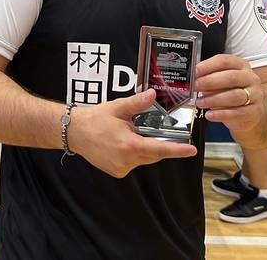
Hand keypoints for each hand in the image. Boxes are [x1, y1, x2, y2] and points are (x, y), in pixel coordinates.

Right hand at [67, 89, 196, 177]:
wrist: (74, 132)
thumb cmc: (94, 120)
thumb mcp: (117, 108)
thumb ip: (137, 103)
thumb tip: (152, 94)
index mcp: (129, 145)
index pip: (159, 149)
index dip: (177, 150)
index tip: (191, 150)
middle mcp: (126, 160)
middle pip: (154, 154)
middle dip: (158, 143)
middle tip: (156, 130)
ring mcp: (121, 168)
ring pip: (144, 159)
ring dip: (146, 148)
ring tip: (134, 133)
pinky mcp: (116, 171)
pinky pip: (134, 163)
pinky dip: (135, 153)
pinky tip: (125, 142)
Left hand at [194, 54, 263, 132]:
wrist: (251, 110)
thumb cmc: (233, 92)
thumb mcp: (222, 81)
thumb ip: (209, 78)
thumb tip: (194, 80)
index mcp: (240, 66)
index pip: (224, 61)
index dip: (207, 66)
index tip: (195, 72)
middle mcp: (250, 78)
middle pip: (231, 77)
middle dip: (210, 82)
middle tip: (196, 86)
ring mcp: (254, 95)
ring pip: (234, 96)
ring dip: (214, 99)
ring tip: (200, 102)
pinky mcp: (254, 111)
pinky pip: (237, 113)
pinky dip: (221, 114)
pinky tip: (210, 114)